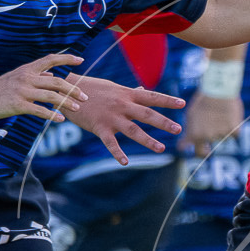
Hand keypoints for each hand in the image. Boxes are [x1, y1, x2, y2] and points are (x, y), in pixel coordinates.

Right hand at [0, 53, 85, 120]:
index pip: (51, 59)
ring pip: (51, 96)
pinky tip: (60, 119)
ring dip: (67, 103)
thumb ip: (35, 75)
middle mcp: (27, 78)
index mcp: (28, 69)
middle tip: (85, 97)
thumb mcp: (17, 76)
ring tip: (77, 109)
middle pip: (57, 81)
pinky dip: (52, 115)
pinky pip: (39, 110)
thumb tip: (52, 74)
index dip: (66, 58)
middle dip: (73, 89)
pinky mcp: (17, 104)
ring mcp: (22, 91)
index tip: (81, 60)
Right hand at [64, 75, 185, 163]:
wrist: (66, 90)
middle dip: (163, 123)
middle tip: (178, 129)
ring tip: (161, 148)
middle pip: (147, 114)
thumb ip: (129, 92)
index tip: (183, 103)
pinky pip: (110, 142)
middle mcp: (122, 105)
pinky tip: (125, 162)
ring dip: (148, 140)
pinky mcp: (99, 127)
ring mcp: (111, 117)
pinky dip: (117, 153)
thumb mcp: (113, 87)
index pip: (151, 97)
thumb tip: (142, 90)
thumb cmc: (91, 88)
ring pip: (133, 130)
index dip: (167, 100)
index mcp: (127, 94)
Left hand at [181, 91, 242, 156]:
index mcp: (193, 133)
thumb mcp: (191, 114)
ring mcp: (220, 135)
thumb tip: (190, 139)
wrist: (220, 89)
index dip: (185, 148)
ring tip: (220, 116)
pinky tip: (231, 117)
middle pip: (203, 151)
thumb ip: (191, 128)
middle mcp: (206, 137)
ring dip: (220, 132)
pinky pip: (234, 135)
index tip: (188, 147)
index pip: (183, 147)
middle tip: (207, 145)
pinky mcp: (234, 132)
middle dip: (204, 151)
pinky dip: (233, 128)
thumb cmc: (204, 99)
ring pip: (220, 139)